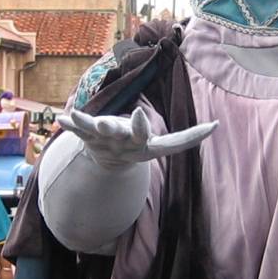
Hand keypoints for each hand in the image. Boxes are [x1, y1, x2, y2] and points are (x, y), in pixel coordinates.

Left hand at [58, 108, 216, 169]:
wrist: (110, 164)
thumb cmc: (140, 146)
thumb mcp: (163, 146)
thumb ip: (188, 138)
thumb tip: (218, 126)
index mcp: (141, 144)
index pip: (145, 137)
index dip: (142, 128)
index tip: (142, 115)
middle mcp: (121, 142)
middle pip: (120, 134)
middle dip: (115, 127)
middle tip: (107, 123)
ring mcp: (103, 139)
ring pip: (94, 131)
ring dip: (86, 123)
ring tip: (75, 114)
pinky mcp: (87, 135)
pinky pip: (76, 129)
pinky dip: (68, 124)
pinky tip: (59, 118)